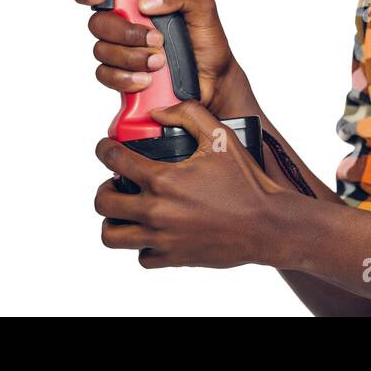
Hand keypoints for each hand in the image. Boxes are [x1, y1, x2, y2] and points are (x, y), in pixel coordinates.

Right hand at [71, 0, 256, 118]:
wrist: (214, 83)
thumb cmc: (206, 43)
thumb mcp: (202, 8)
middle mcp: (126, 22)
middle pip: (98, 21)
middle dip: (124, 32)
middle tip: (154, 38)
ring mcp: (121, 50)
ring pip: (102, 50)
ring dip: (132, 56)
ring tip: (159, 60)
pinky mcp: (121, 75)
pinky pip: (106, 74)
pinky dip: (126, 78)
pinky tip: (147, 79)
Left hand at [94, 101, 287, 268]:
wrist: (268, 226)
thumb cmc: (246, 182)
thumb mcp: (220, 137)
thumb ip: (188, 114)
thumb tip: (158, 111)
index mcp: (163, 178)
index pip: (113, 159)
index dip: (104, 149)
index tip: (107, 148)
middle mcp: (156, 211)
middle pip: (103, 202)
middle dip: (104, 188)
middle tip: (116, 183)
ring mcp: (162, 238)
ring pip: (111, 236)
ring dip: (113, 221)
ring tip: (126, 211)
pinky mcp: (173, 258)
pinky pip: (141, 257)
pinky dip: (142, 245)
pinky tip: (154, 231)